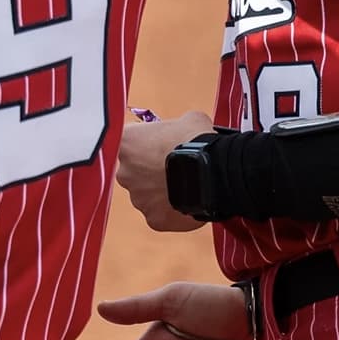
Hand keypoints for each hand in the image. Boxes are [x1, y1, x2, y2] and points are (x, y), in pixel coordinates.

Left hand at [116, 110, 213, 231]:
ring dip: (160, 191)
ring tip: (185, 185)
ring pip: (146, 194)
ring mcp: (138, 198)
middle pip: (135, 171)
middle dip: (151, 170)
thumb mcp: (187, 120)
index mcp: (126, 143)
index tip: (159, 146)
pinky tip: (188, 201)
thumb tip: (183, 129)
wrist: (213, 172)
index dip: (146, 144)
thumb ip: (175, 125)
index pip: (128, 142)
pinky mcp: (154, 219)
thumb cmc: (197, 141)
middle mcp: (124, 172)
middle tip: (173, 167)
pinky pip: (160, 213)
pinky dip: (171, 210)